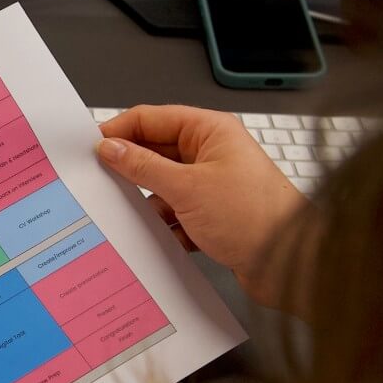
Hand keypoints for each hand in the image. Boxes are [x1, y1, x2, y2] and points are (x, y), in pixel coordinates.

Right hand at [96, 105, 310, 309]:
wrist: (291, 264)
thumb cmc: (255, 217)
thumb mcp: (187, 188)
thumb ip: (143, 166)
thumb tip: (111, 149)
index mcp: (210, 131)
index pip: (153, 118)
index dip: (120, 130)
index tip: (91, 147)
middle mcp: (213, 153)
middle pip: (157, 151)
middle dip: (131, 168)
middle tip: (99, 182)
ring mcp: (213, 185)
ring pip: (164, 186)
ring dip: (148, 201)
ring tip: (127, 215)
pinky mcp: (214, 216)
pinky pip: (176, 213)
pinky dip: (165, 225)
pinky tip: (155, 237)